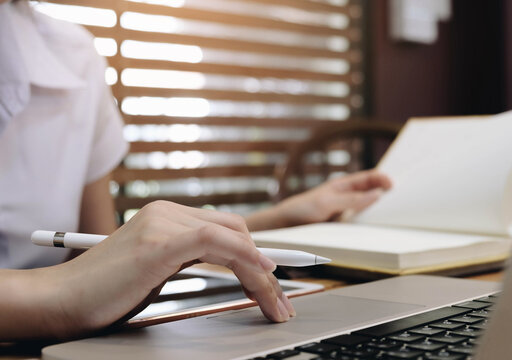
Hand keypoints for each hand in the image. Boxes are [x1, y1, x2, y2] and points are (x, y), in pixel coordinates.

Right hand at [32, 201, 295, 338]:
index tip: (275, 282)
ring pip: (232, 236)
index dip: (256, 254)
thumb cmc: (106, 291)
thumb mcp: (158, 269)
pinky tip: (261, 274)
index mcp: (167, 216)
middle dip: (265, 267)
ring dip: (261, 273)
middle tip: (279, 300)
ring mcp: (163, 223)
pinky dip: (244, 256)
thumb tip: (230, 263)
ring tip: (274, 302)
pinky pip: (214, 241)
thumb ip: (189, 258)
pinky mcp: (159, 240)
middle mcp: (167, 212)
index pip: (225, 229)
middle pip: (236, 230)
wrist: (61, 300)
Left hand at [260, 170, 391, 228]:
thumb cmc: (302, 209)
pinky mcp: (344, 227)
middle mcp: (348, 197)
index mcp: (345, 185)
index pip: (371, 177)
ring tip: (393, 218)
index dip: (384, 179)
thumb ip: (351, 199)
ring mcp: (347, 212)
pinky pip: (361, 225)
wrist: (284, 227)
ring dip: (379, 213)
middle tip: (402, 202)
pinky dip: (370, 227)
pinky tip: (377, 232)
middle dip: (388, 196)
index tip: (394, 187)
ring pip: (369, 210)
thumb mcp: (327, 203)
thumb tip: (377, 194)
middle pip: (374, 194)